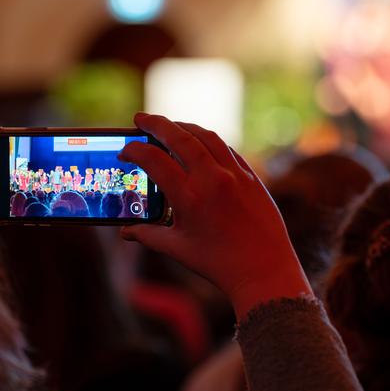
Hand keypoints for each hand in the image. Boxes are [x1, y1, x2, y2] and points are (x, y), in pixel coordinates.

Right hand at [119, 113, 310, 318]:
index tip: (125, 152)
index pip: (154, 160)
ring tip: (168, 127)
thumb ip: (148, 235)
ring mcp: (235, 175)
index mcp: (189, 197)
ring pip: (206, 136)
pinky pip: (226, 149)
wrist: (264, 272)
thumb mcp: (177, 249)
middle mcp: (212, 179)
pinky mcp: (252, 177)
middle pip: (179, 137)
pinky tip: (198, 144)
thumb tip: (126, 231)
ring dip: (183, 127)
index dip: (134, 151)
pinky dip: (207, 141)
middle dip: (156, 124)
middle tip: (140, 119)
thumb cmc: (218, 264)